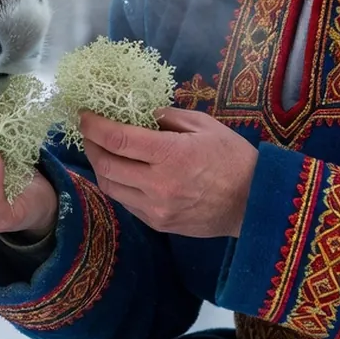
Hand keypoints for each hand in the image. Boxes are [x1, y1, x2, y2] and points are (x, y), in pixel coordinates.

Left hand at [79, 107, 257, 238]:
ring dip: (100, 167)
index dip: (94, 126)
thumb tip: (142, 114)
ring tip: (100, 151)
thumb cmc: (233, 158)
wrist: (255, 203)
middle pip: (106, 165)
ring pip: (111, 188)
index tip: (84, 114)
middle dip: (91, 145)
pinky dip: (117, 185)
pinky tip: (120, 172)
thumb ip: (169, 116)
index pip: (118, 139)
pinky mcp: (159, 224)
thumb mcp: (204, 125)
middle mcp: (158, 184)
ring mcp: (156, 208)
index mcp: (170, 155)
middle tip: (88, 131)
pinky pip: (126, 203)